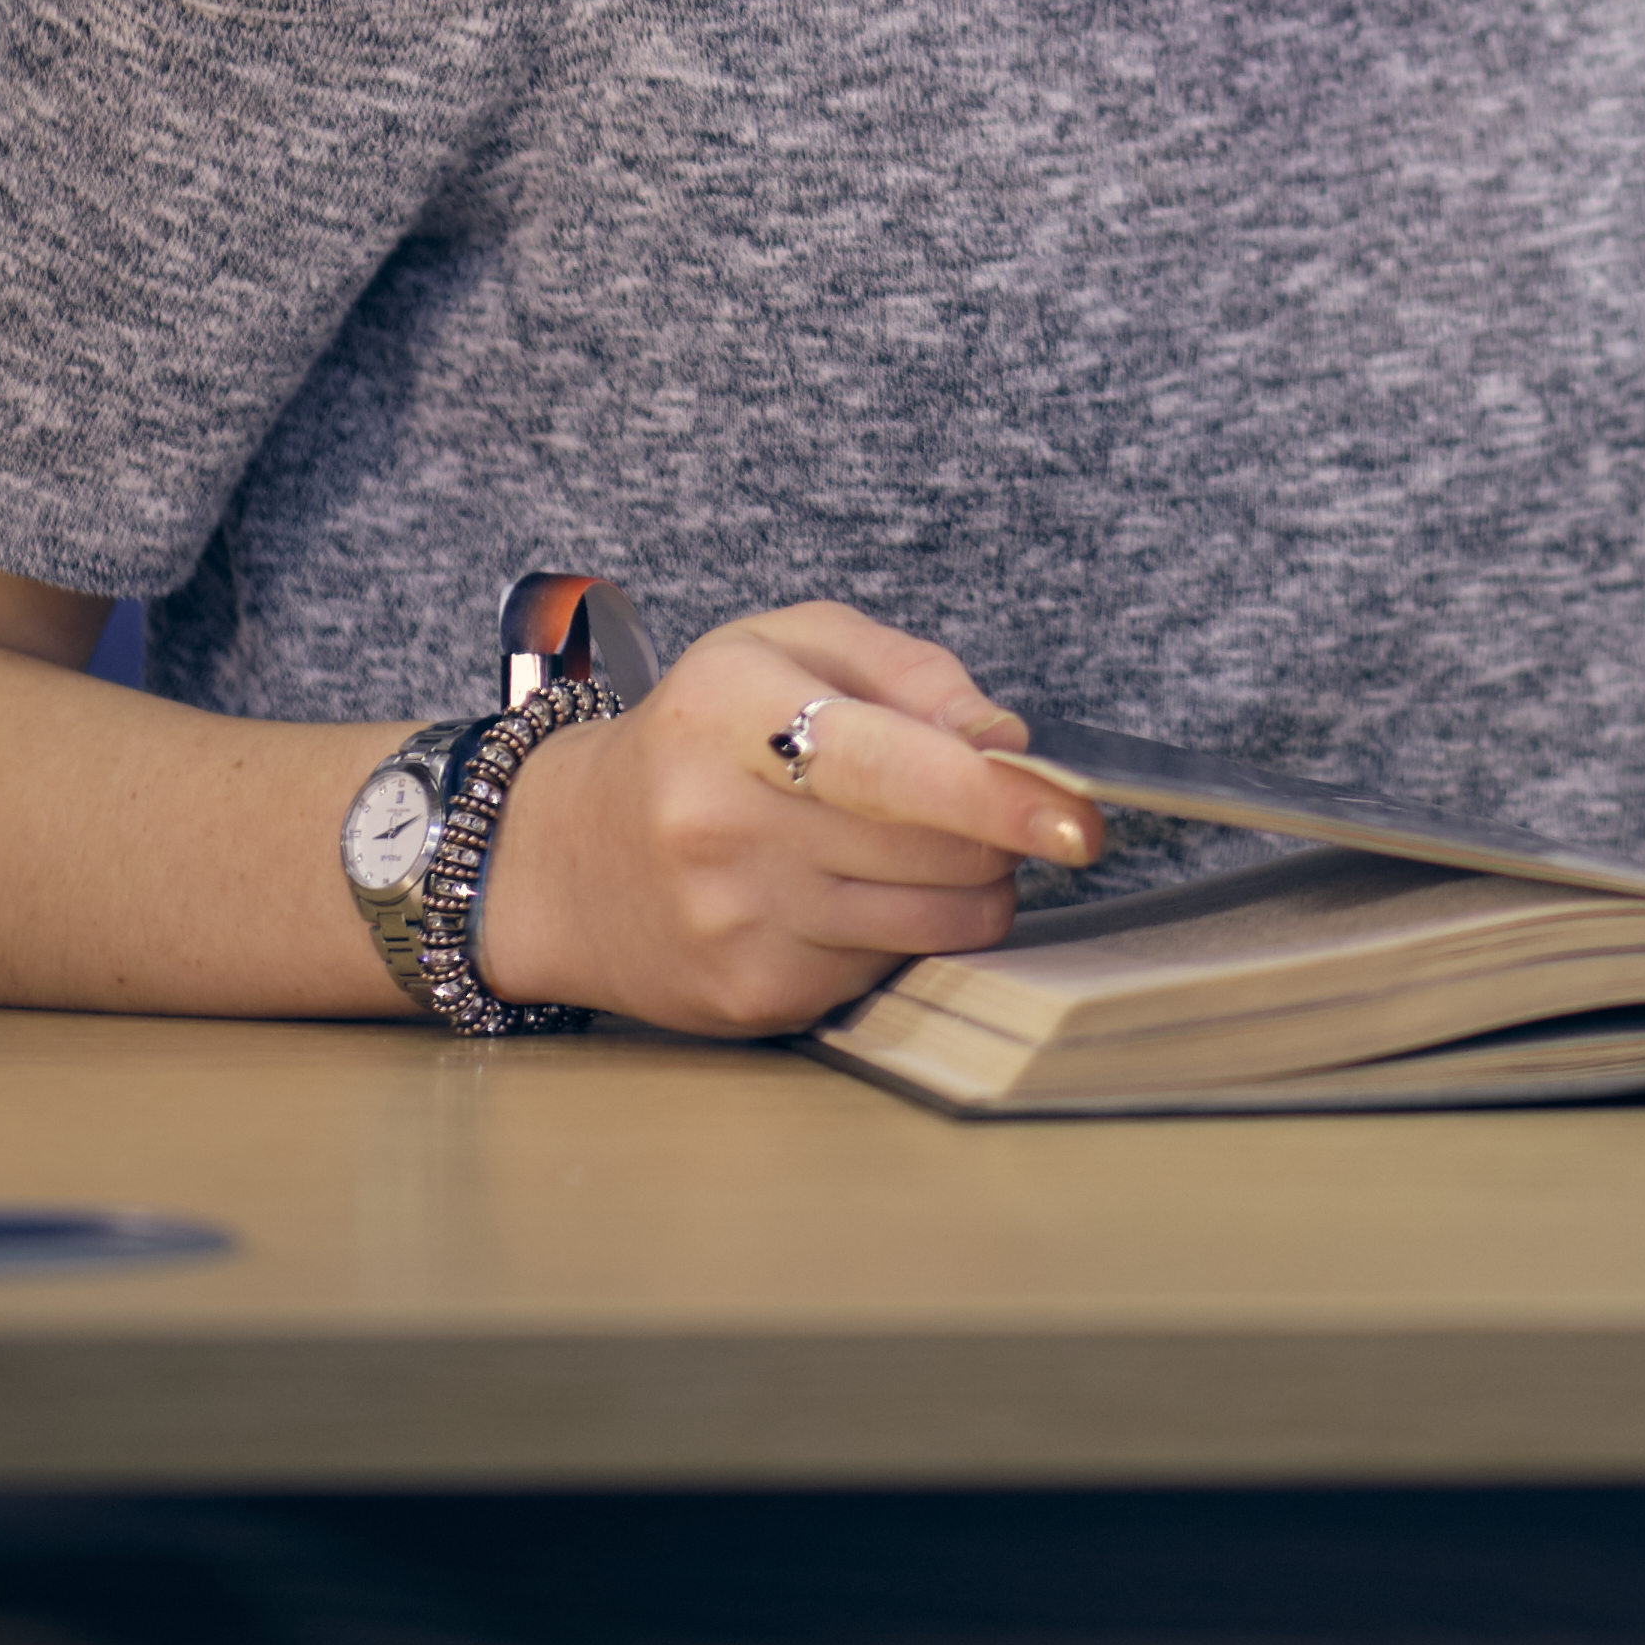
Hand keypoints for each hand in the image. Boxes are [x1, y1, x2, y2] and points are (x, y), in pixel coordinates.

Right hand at [472, 603, 1102, 1038]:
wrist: (567, 859)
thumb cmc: (697, 736)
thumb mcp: (783, 647)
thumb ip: (908, 670)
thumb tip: (1005, 739)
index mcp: (732, 713)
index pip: (894, 766)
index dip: (1000, 795)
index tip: (1077, 816)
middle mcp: (723, 823)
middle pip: (938, 850)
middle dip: (999, 830)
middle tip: (986, 806)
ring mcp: (735, 923)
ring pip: (933, 918)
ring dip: (968, 885)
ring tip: (912, 847)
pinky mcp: (751, 997)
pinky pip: (890, 966)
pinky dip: (903, 930)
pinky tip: (845, 895)